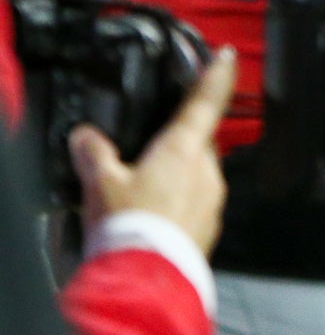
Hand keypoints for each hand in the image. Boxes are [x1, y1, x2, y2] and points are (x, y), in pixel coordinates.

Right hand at [71, 46, 236, 256]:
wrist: (148, 279)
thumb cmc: (129, 224)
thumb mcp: (101, 184)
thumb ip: (94, 154)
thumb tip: (85, 136)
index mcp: (184, 148)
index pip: (206, 101)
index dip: (217, 76)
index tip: (228, 56)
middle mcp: (208, 169)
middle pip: (200, 143)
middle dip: (182, 144)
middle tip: (153, 152)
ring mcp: (214, 199)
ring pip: (200, 175)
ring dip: (179, 178)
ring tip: (146, 193)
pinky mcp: (211, 226)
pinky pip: (197, 204)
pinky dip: (180, 204)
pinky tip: (156, 218)